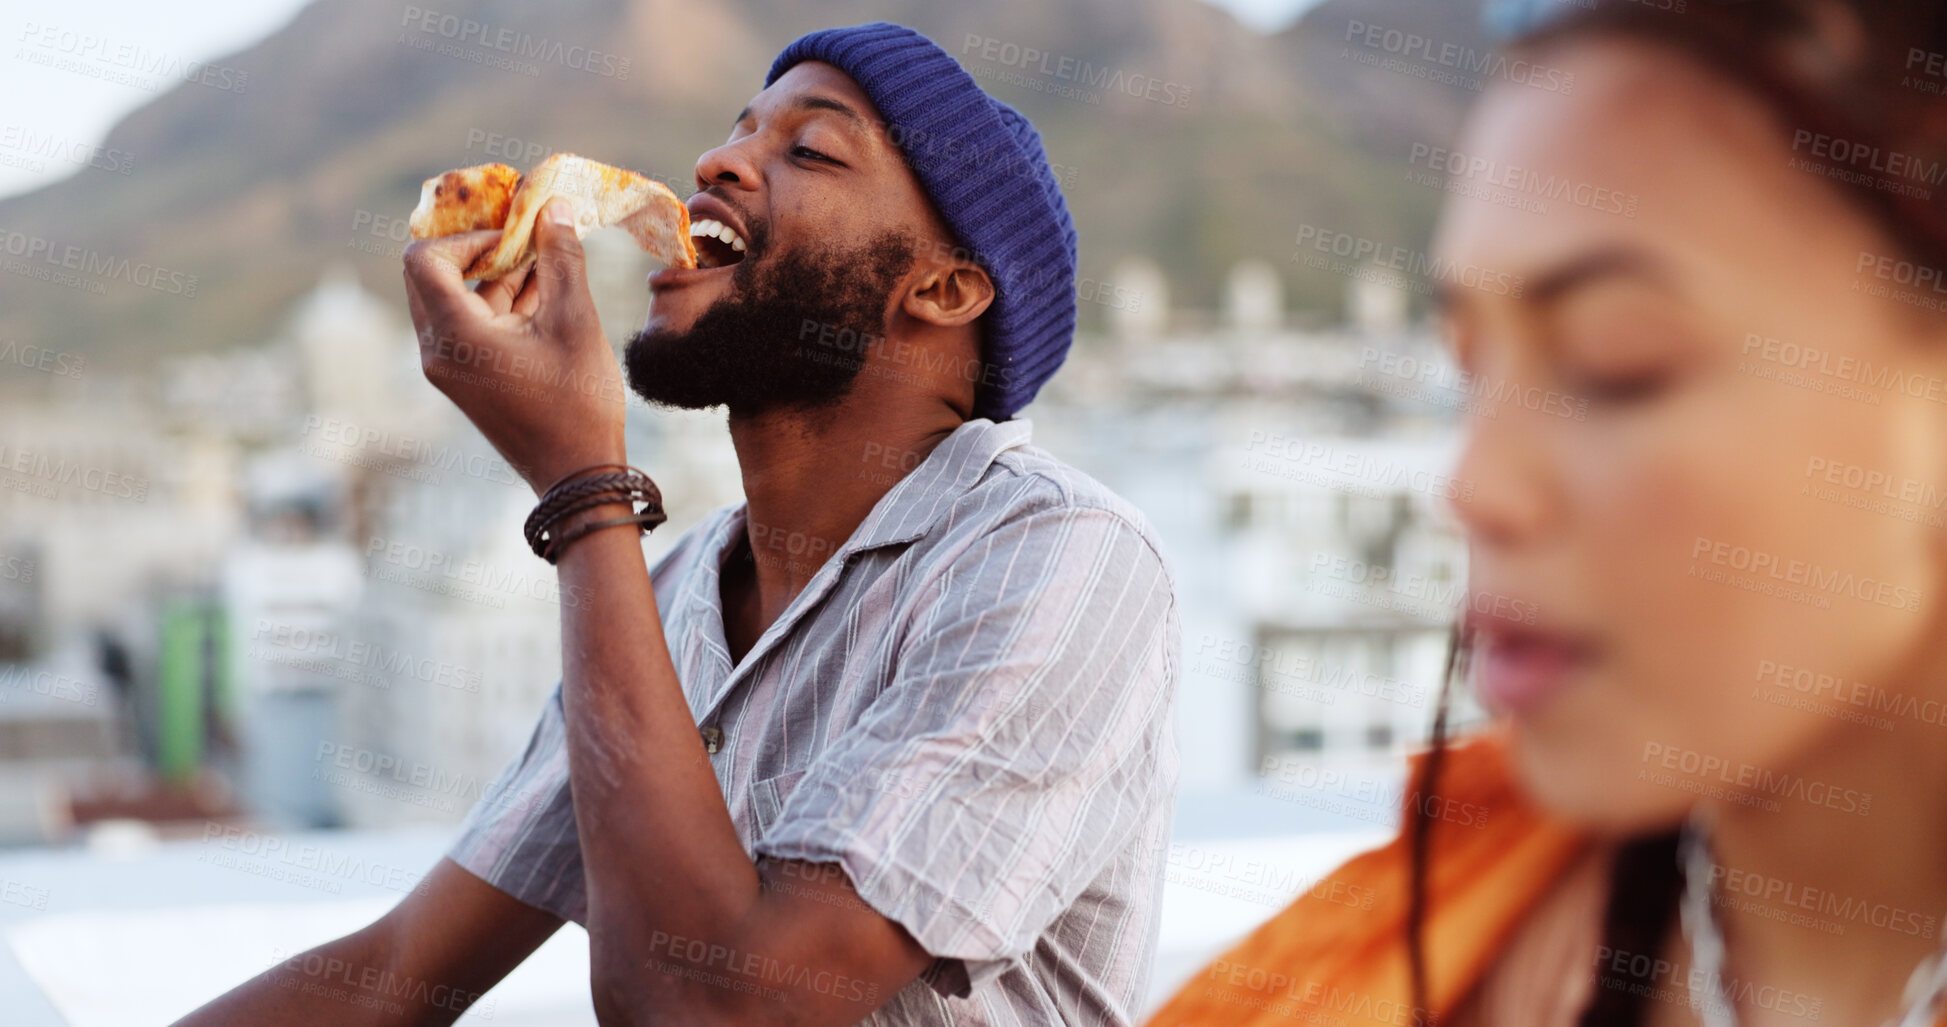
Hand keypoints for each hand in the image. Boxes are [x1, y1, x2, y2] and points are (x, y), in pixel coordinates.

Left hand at [402, 197, 628, 494]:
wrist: (577, 476)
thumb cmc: (578, 402)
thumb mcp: (575, 321)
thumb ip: (562, 258)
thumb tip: (556, 206)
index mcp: (454, 335)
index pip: (423, 259)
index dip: (465, 236)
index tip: (513, 236)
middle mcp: (438, 350)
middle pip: (433, 276)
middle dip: (479, 250)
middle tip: (526, 238)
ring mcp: (450, 368)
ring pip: (457, 300)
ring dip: (497, 276)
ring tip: (550, 263)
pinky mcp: (468, 379)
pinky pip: (472, 326)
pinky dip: (502, 305)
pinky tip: (549, 293)